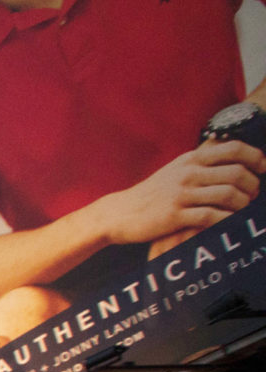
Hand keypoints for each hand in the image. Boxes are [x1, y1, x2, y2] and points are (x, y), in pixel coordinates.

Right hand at [100, 140, 263, 246]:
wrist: (120, 213)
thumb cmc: (153, 193)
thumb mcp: (176, 169)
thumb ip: (201, 160)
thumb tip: (229, 151)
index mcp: (191, 159)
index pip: (234, 148)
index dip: (256, 157)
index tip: (262, 169)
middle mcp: (187, 173)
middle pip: (236, 173)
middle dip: (253, 185)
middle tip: (253, 194)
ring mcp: (181, 195)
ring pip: (228, 194)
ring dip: (243, 204)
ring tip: (243, 209)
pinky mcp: (175, 216)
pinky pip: (211, 217)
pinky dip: (227, 220)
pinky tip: (230, 222)